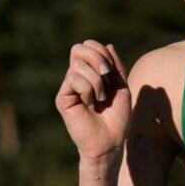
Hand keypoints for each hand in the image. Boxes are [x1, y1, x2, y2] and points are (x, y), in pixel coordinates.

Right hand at [55, 40, 130, 163]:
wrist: (110, 141)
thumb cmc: (118, 117)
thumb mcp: (122, 87)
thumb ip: (116, 67)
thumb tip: (108, 45)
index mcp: (91, 73)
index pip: (87, 47)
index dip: (99, 50)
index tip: (112, 69)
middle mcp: (78, 77)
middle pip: (78, 48)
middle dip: (97, 57)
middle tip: (107, 74)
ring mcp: (69, 87)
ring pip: (78, 65)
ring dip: (97, 80)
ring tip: (100, 98)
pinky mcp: (63, 98)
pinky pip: (74, 79)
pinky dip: (89, 89)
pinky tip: (90, 103)